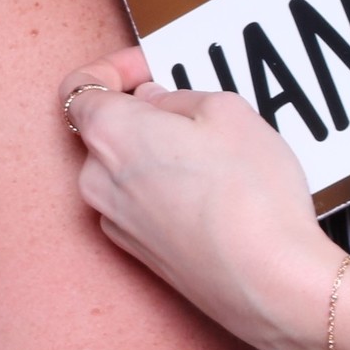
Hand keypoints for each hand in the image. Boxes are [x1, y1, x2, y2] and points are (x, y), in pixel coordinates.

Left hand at [58, 57, 343, 349]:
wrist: (269, 283)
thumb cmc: (250, 193)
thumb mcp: (226, 111)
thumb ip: (176, 97)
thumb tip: (152, 101)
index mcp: (108, 134)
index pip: (80, 87)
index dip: (114, 67)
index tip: (149, 66)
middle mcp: (96, 179)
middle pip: (104, 129)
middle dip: (142, 112)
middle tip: (193, 110)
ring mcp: (113, 221)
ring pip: (122, 169)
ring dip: (154, 153)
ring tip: (211, 156)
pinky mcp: (136, 253)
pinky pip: (139, 204)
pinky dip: (162, 190)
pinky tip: (209, 195)